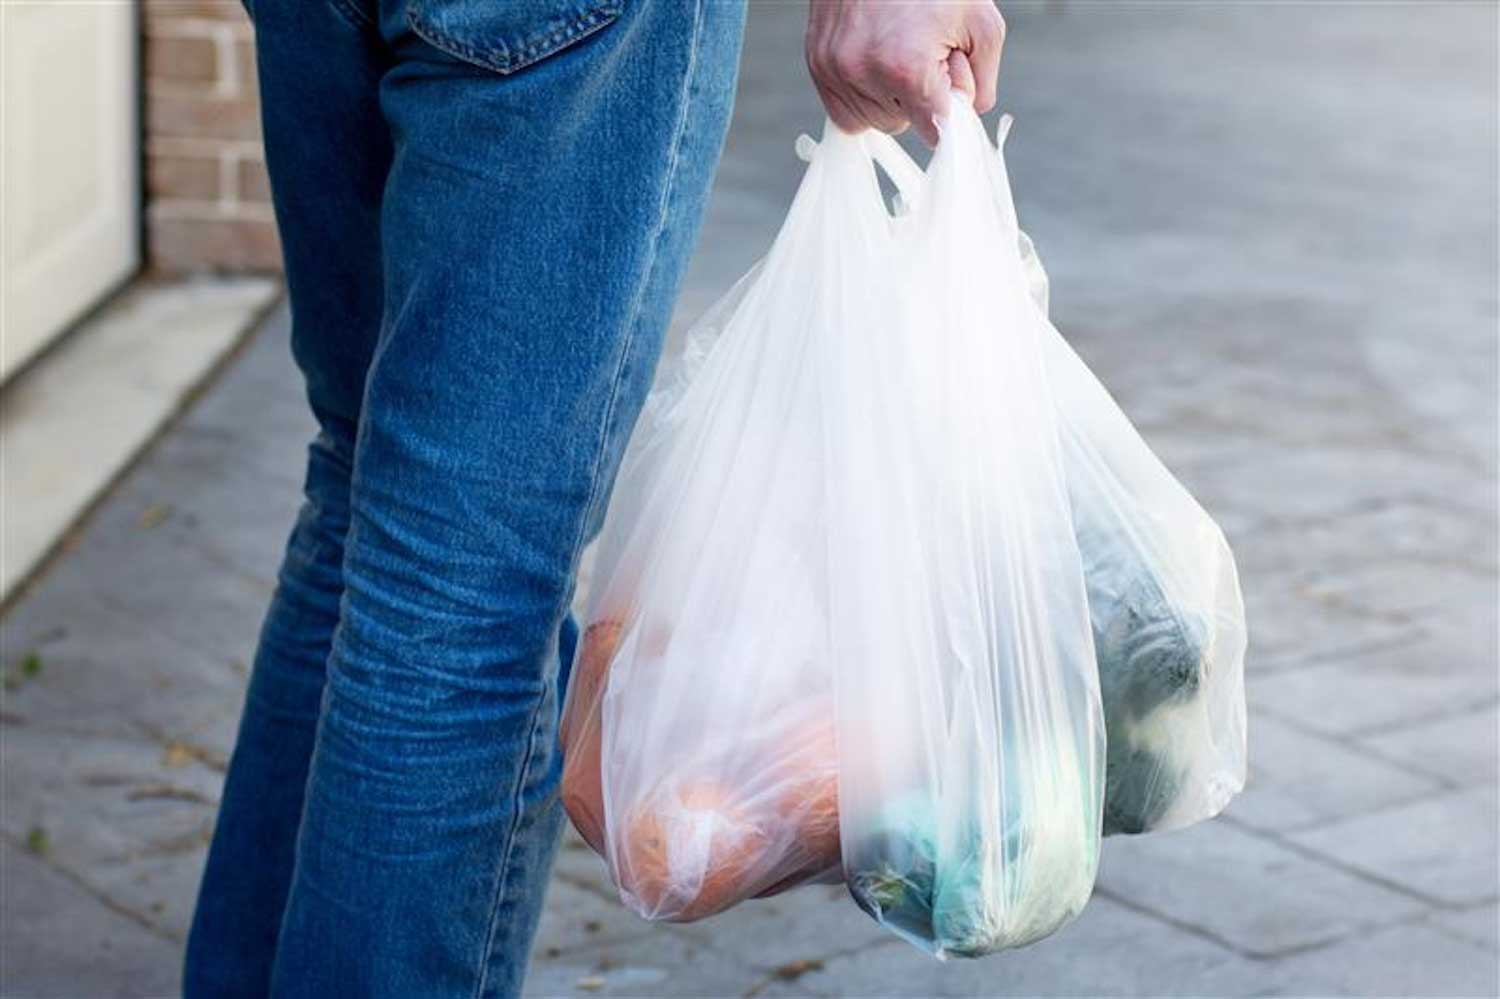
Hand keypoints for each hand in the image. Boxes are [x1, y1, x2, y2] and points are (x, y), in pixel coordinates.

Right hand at [805, 1, 1005, 145]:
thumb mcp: (981, 24)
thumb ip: (982, 84)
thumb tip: (964, 116)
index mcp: (906, 69)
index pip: (934, 131)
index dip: (947, 107)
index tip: (948, 80)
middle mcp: (863, 74)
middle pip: (901, 125)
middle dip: (916, 97)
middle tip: (921, 51)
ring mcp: (834, 70)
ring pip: (870, 119)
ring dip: (887, 96)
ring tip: (895, 48)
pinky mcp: (817, 64)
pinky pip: (844, 109)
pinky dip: (863, 92)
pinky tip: (876, 59)